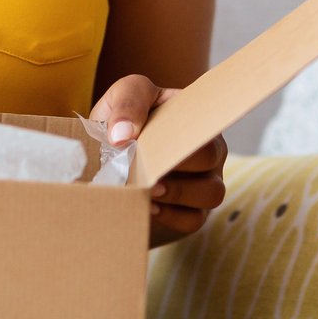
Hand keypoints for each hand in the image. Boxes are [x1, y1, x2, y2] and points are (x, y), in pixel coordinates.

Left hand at [90, 73, 227, 248]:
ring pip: (212, 192)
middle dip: (180, 161)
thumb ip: (127, 103)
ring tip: (149, 189)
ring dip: (179, 192)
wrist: (104, 159)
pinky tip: (149, 207)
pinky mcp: (193, 212)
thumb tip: (123, 134)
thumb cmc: (120, 123)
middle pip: (212, 155)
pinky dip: (172, 216)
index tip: (155, 136)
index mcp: (195, 118)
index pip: (205, 118)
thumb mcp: (120, 98)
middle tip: (149, 165)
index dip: (184, 127)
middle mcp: (208, 150)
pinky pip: (194, 219)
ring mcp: (204, 182)